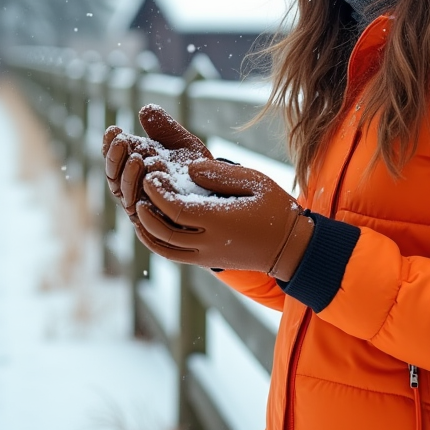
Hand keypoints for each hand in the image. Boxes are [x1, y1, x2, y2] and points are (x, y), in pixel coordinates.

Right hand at [103, 105, 212, 225]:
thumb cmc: (196, 166)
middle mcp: (134, 185)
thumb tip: (145, 109)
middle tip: (121, 140)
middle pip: (115, 174)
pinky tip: (149, 184)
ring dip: (128, 176)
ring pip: (124, 194)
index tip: (114, 129)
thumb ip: (163, 127)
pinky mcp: (153, 222)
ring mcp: (142, 204)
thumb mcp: (180, 142)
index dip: (111, 143)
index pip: (115, 155)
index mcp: (135, 164)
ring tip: (137, 159)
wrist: (219, 191)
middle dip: (115, 157)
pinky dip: (144, 198)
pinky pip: (142, 213)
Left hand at [135, 159, 314, 278]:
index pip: (176, 209)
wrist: (289, 247)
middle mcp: (209, 242)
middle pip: (164, 231)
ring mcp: (206, 256)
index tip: (152, 174)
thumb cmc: (275, 208)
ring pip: (164, 248)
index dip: (158, 192)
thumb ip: (222, 174)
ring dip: (146, 229)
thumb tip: (190, 168)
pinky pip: (173, 256)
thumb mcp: (255, 182)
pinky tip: (151, 227)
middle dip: (148, 209)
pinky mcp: (207, 261)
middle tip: (141, 187)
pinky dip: (156, 243)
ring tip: (139, 207)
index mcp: (220, 221)